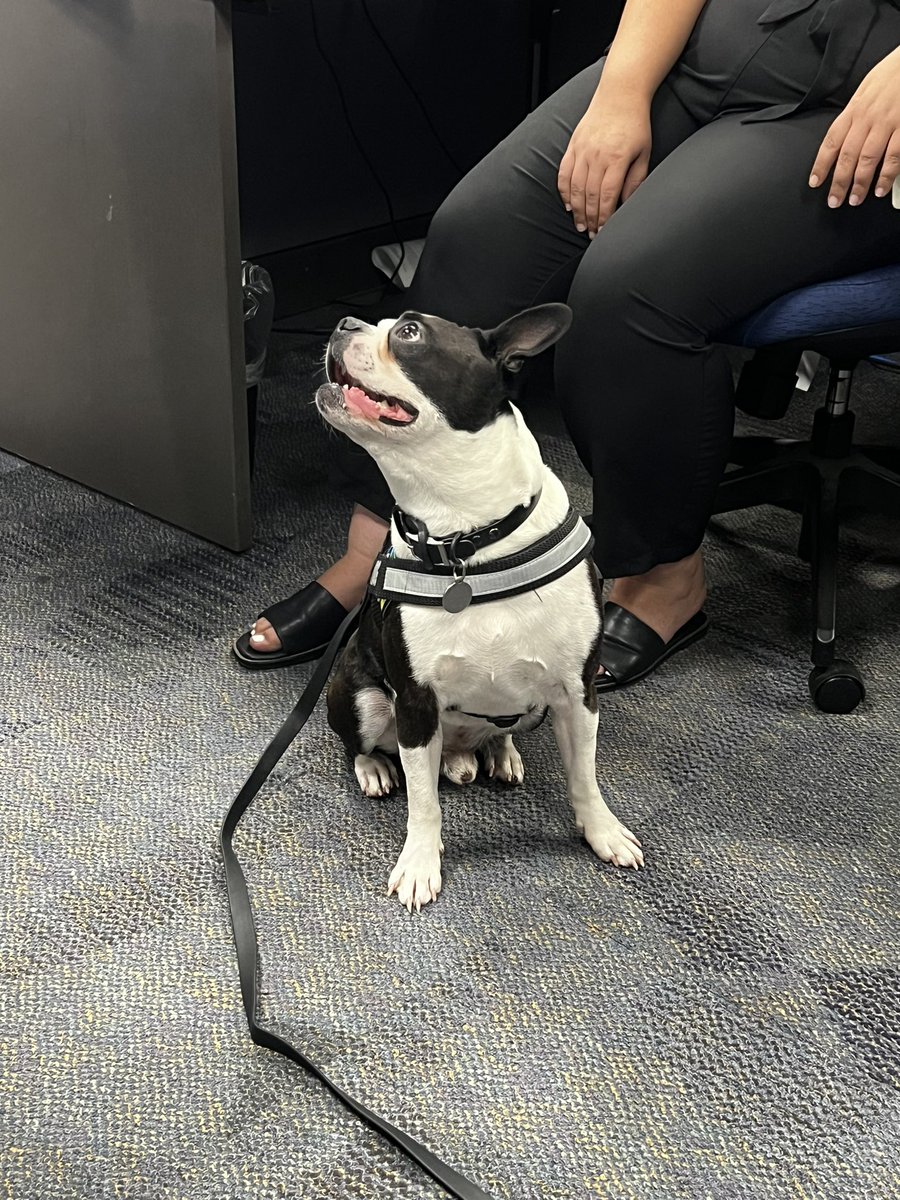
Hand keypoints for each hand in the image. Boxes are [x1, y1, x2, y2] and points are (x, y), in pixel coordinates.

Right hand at [557, 91, 652, 235]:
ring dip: (577, 210)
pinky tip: (569, 205)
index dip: (604, 218)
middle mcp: (597, 155)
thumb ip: (636, 179)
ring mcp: (582, 150)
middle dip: (590, 219)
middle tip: (591, 234)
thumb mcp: (644, 152)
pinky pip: (564, 173)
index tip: (604, 231)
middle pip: (590, 196)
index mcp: (617, 159)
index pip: (607, 196)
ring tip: (580, 225)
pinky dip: (564, 192)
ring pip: (575, 188)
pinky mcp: (573, 145)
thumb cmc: (635, 123)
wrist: (620, 93)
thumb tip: (627, 203)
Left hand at [808, 45, 899, 206]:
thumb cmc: (892, 74)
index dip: (821, 164)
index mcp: (855, 109)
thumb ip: (855, 115)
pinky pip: (894, 156)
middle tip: (834, 200)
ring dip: (860, 183)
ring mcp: (887, 123)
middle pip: (847, 156)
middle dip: (839, 182)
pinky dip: (887, 175)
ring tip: (855, 199)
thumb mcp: (866, 90)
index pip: (831, 141)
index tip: (815, 182)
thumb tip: (843, 140)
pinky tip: (881, 189)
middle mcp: (867, 118)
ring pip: (868, 159)